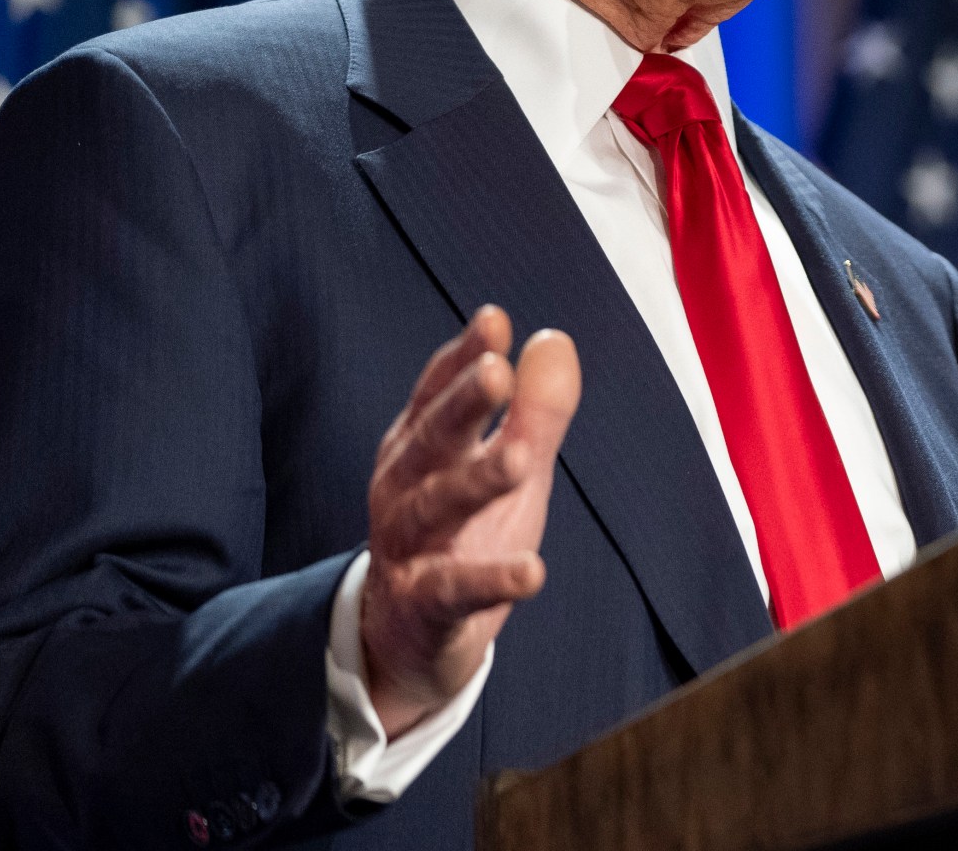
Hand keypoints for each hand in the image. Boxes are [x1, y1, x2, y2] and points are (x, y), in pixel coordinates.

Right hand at [360, 306, 580, 737]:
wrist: (410, 637)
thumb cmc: (463, 534)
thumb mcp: (507, 466)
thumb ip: (533, 410)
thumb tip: (553, 339)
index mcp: (420, 447)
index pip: (438, 392)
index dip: (463, 357)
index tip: (494, 319)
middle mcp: (404, 489)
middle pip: (431, 440)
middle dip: (462, 404)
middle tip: (496, 371)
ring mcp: (408, 548)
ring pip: (436, 508)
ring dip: (476, 481)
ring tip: (522, 459)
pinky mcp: (424, 605)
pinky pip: (455, 590)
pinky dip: (492, 580)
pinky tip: (534, 571)